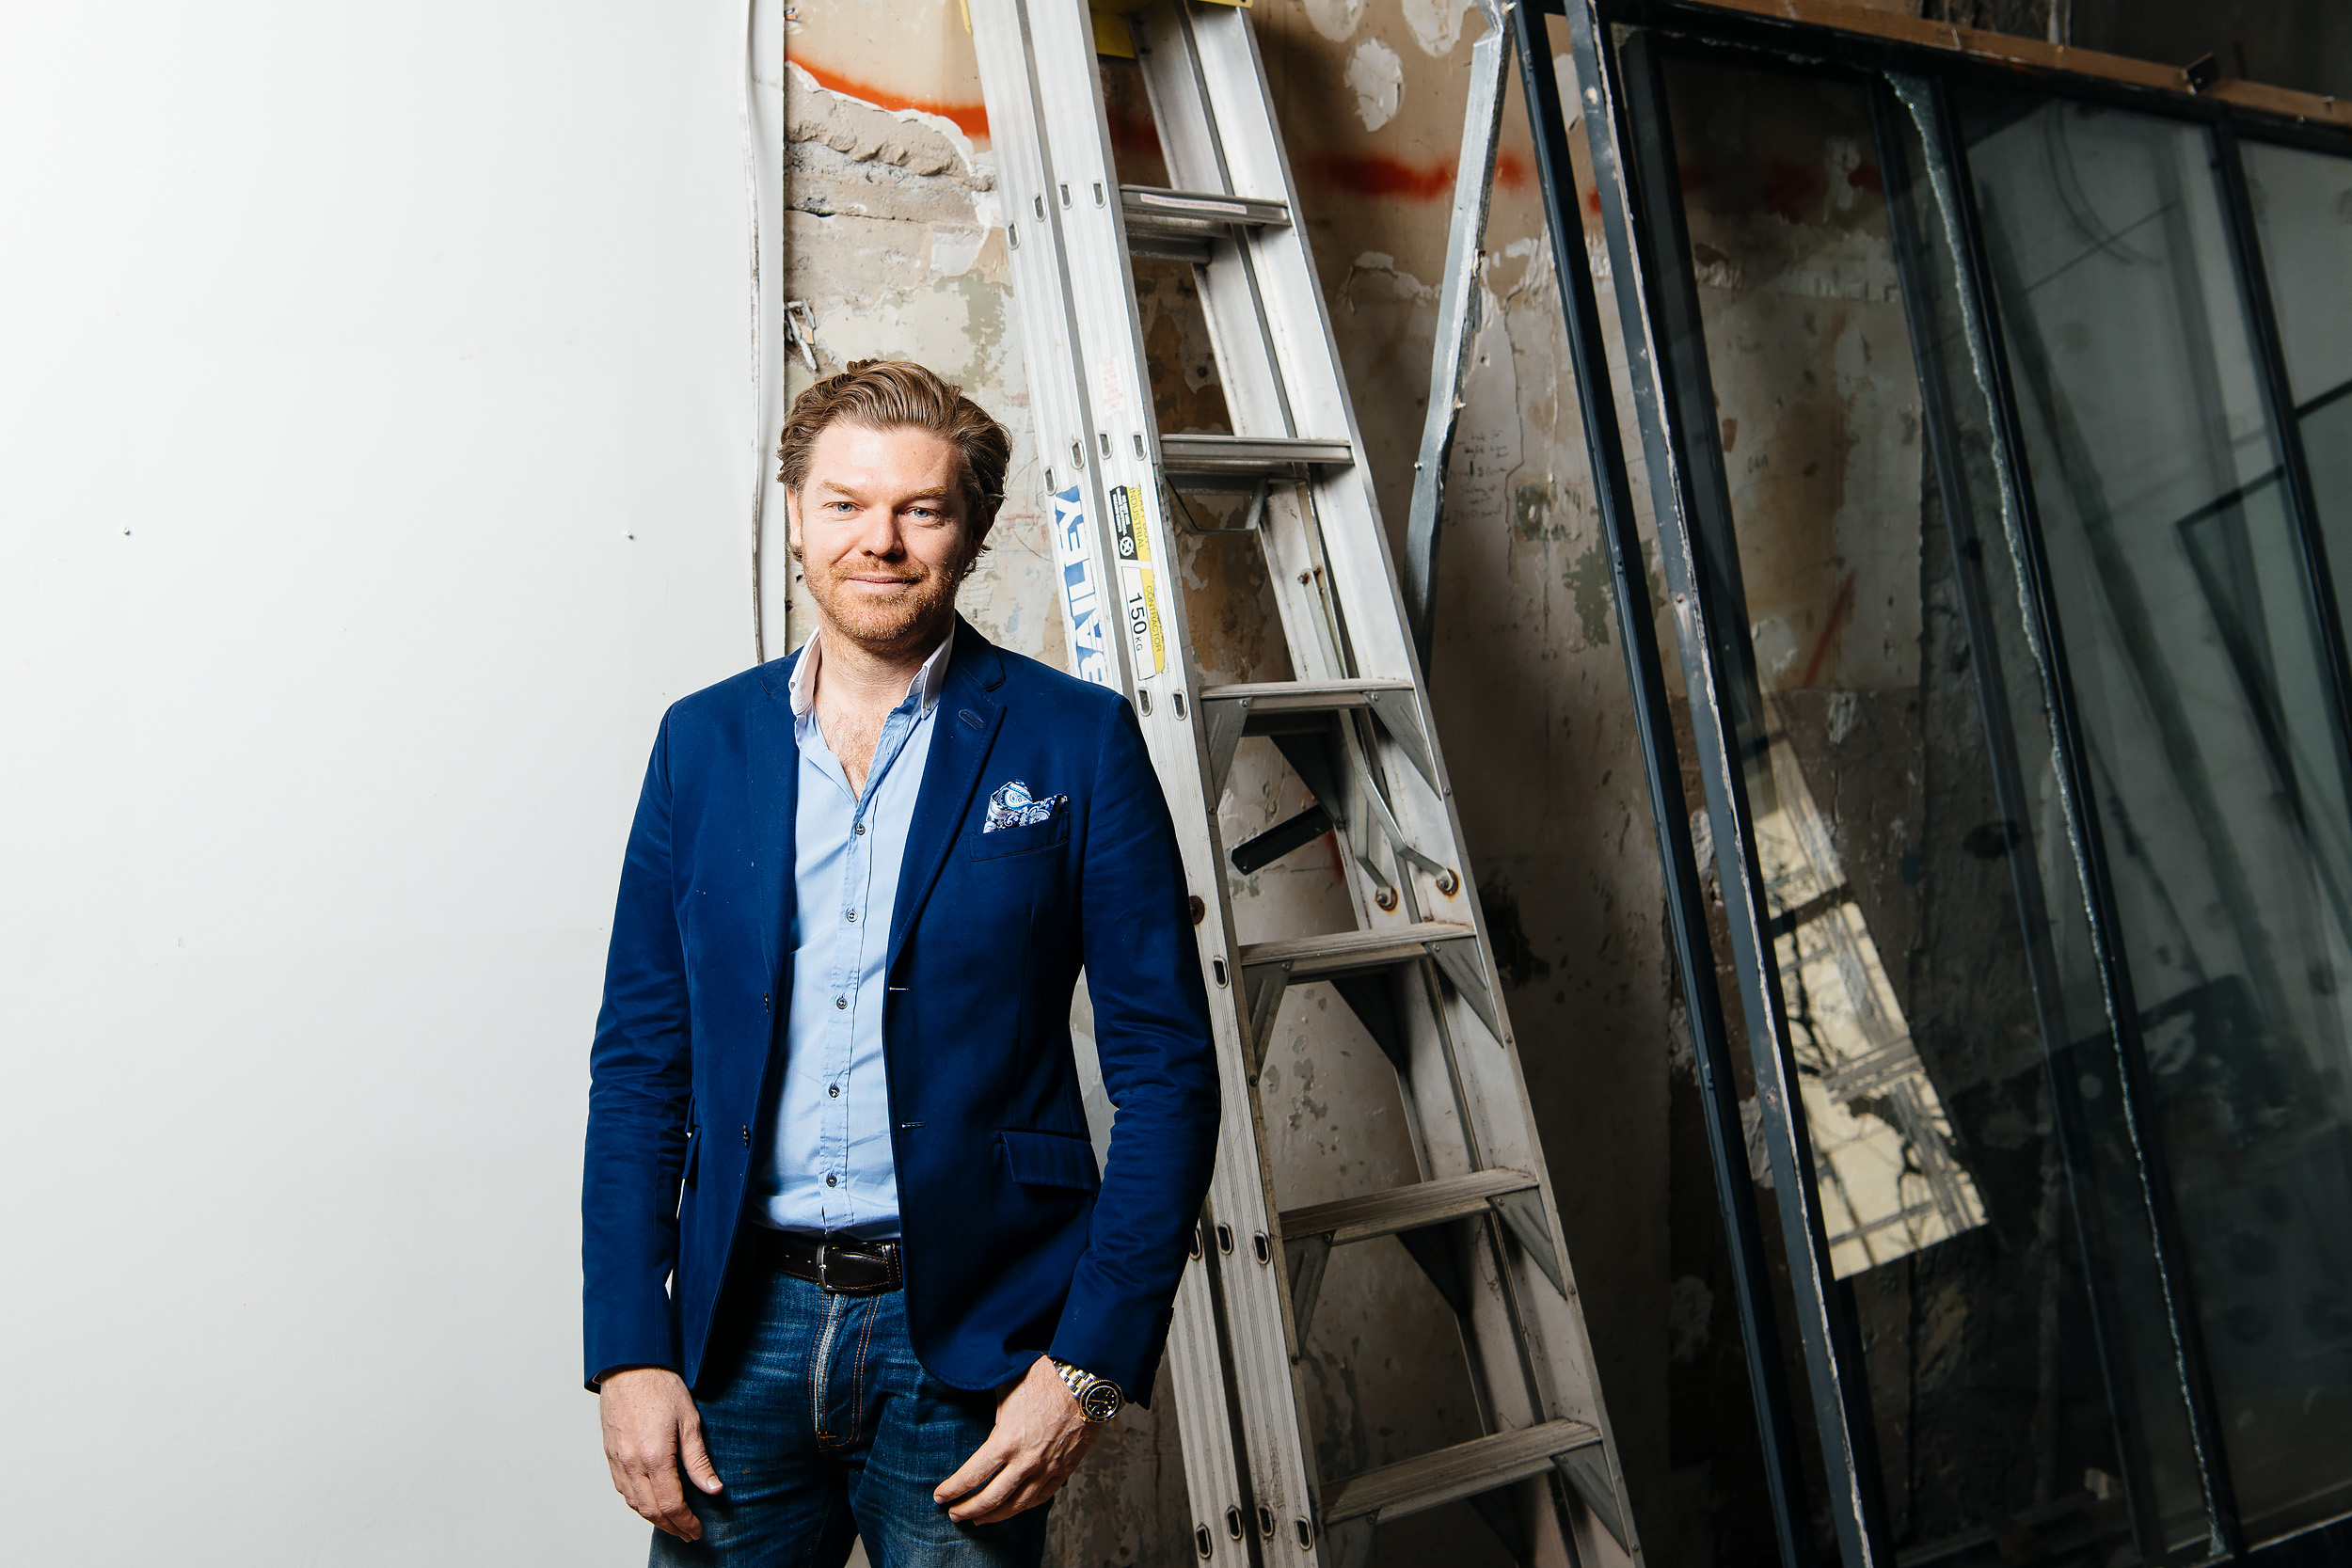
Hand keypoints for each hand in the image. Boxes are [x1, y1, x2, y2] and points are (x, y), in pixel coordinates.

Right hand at [599, 1367, 723, 1539]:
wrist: (629, 1365)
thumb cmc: (660, 1387)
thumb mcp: (689, 1421)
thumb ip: (698, 1460)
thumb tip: (714, 1489)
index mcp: (654, 1456)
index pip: (671, 1504)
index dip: (686, 1522)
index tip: (698, 1529)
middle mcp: (631, 1463)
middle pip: (651, 1510)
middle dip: (672, 1526)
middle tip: (688, 1533)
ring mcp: (617, 1461)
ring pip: (634, 1504)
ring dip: (654, 1519)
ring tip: (673, 1523)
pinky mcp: (610, 1455)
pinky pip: (622, 1490)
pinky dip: (638, 1503)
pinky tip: (650, 1503)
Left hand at [933, 1355, 1103, 1523]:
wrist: (1087, 1384)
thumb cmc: (1047, 1380)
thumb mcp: (1007, 1387)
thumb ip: (989, 1403)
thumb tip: (971, 1393)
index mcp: (1006, 1441)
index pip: (972, 1476)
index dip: (953, 1489)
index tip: (940, 1496)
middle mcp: (1025, 1462)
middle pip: (991, 1498)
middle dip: (968, 1510)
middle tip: (955, 1514)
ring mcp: (1046, 1470)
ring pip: (1016, 1505)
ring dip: (994, 1516)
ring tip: (979, 1520)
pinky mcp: (1063, 1471)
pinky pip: (1040, 1498)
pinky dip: (1022, 1507)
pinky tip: (1013, 1508)